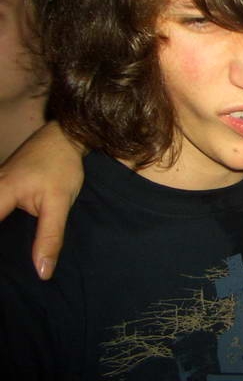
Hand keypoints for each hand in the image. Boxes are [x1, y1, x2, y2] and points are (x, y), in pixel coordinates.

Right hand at [0, 121, 83, 279]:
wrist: (64, 137)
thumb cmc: (62, 167)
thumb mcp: (60, 203)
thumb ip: (50, 236)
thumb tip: (43, 272)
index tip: (1, 275)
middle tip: (4, 277)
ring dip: (0, 235)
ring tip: (7, 266)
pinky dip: (1, 223)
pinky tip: (9, 241)